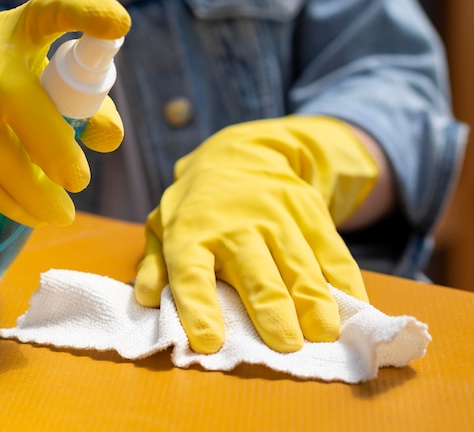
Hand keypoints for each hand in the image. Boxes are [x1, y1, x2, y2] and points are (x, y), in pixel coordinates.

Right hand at [0, 0, 130, 224]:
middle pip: (18, 96)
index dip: (84, 13)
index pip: (48, 11)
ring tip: (61, 215)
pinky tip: (29, 214)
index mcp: (14, 30)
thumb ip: (81, 110)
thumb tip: (110, 136)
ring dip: (33, 190)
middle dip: (55, 145)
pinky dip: (5, 199)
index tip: (119, 24)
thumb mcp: (35, 94)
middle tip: (80, 181)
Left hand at [135, 116, 376, 353]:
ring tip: (324, 332)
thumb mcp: (164, 229)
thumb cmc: (195, 208)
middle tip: (286, 345)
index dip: (198, 307)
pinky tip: (352, 304)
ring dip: (312, 298)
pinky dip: (343, 278)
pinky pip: (330, 247)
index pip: (191, 272)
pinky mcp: (308, 211)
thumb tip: (147, 298)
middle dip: (271, 308)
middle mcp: (234, 224)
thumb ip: (156, 266)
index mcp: (190, 233)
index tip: (210, 341)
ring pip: (297, 261)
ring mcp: (276, 214)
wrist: (239, 155)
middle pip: (254, 270)